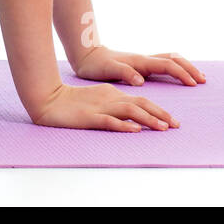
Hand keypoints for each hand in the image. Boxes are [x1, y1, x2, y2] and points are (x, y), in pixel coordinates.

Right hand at [29, 82, 177, 132]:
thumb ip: (114, 105)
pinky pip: (109, 121)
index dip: (158, 110)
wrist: (47, 99)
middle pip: (140, 103)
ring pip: (129, 111)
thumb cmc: (72, 102)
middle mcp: (109, 98)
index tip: (172, 121)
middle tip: (176, 125)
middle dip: (160, 114)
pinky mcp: (89, 117)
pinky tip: (134, 130)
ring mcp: (99, 107)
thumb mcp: (97, 100)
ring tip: (163, 128)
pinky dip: (123, 125)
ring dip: (148, 119)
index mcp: (111, 93)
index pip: (140, 100)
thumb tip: (133, 119)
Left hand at [72, 45, 205, 86]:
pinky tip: (180, 75)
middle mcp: (145, 59)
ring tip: (198, 77)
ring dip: (185, 66)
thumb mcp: (108, 70)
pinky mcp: (141, 64)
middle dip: (190, 68)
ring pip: (170, 58)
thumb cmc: (97, 65)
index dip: (182, 74)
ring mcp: (144, 60)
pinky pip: (164, 63)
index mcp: (140, 62)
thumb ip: (124, 73)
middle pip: (174, 59)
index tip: (194, 83)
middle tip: (203, 80)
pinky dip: (177, 67)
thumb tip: (141, 80)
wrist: (88, 56)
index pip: (167, 65)